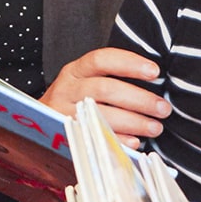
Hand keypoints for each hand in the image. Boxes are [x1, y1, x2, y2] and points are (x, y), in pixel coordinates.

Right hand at [42, 48, 169, 149]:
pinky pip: (96, 137)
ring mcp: (63, 113)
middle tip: (162, 108)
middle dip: (139, 99)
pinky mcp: (65, 136)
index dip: (129, 63)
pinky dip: (118, 140)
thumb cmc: (72, 101)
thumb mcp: (83, 83)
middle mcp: (67, 89)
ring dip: (134, 121)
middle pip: (105, 89)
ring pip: (101, 114)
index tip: (154, 71)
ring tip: (155, 127)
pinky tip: (135, 142)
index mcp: (74, 71)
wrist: (38, 124)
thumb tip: (154, 86)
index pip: (101, 59)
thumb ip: (110, 79)